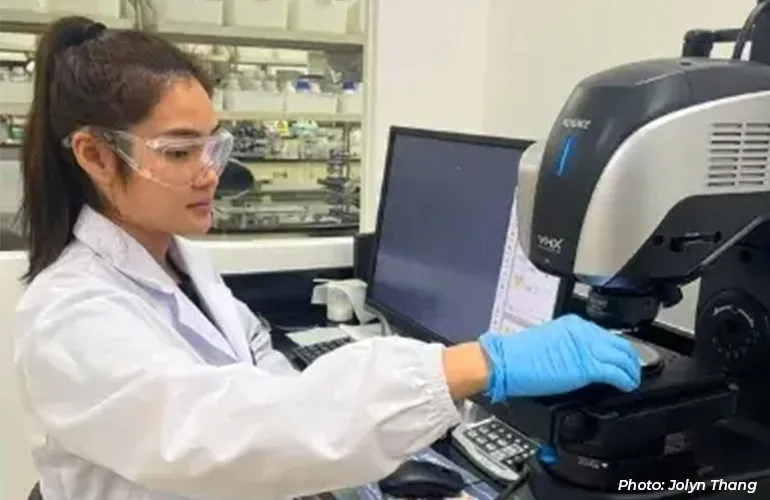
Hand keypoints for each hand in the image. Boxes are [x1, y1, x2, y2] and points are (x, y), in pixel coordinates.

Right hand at [478, 314, 640, 401]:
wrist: (505, 362)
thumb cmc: (517, 356)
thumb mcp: (548, 341)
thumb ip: (568, 345)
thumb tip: (577, 356)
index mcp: (573, 324)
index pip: (605, 334)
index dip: (616, 348)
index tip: (619, 357)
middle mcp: (582, 332)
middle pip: (619, 343)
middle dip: (630, 358)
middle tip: (632, 369)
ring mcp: (585, 348)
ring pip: (623, 357)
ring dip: (632, 370)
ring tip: (633, 379)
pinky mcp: (585, 367)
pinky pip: (616, 372)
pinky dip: (627, 380)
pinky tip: (628, 385)